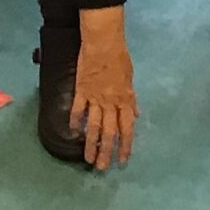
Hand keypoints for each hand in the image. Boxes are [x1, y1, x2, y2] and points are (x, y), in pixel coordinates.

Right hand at [70, 25, 138, 170]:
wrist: (102, 41)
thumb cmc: (119, 57)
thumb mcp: (130, 78)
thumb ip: (131, 98)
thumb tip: (136, 114)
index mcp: (125, 99)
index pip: (127, 128)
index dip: (125, 146)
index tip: (122, 160)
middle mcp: (110, 103)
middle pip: (109, 132)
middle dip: (106, 152)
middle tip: (102, 168)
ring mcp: (94, 98)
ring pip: (93, 126)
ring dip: (91, 144)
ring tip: (88, 159)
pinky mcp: (81, 91)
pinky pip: (78, 110)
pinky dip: (76, 121)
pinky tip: (74, 131)